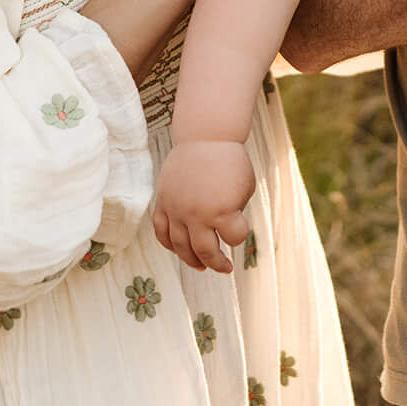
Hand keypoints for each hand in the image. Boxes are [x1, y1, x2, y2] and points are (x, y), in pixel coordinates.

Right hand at [152, 141, 256, 272]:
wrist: (206, 137)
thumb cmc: (231, 162)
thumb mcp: (245, 188)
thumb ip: (236, 214)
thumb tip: (225, 234)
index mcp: (222, 210)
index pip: (234, 238)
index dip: (240, 235)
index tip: (240, 227)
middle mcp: (196, 214)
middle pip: (204, 252)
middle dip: (217, 263)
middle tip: (224, 268)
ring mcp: (177, 209)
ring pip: (180, 247)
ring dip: (192, 260)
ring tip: (201, 266)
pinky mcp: (164, 202)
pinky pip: (161, 232)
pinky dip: (169, 244)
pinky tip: (179, 249)